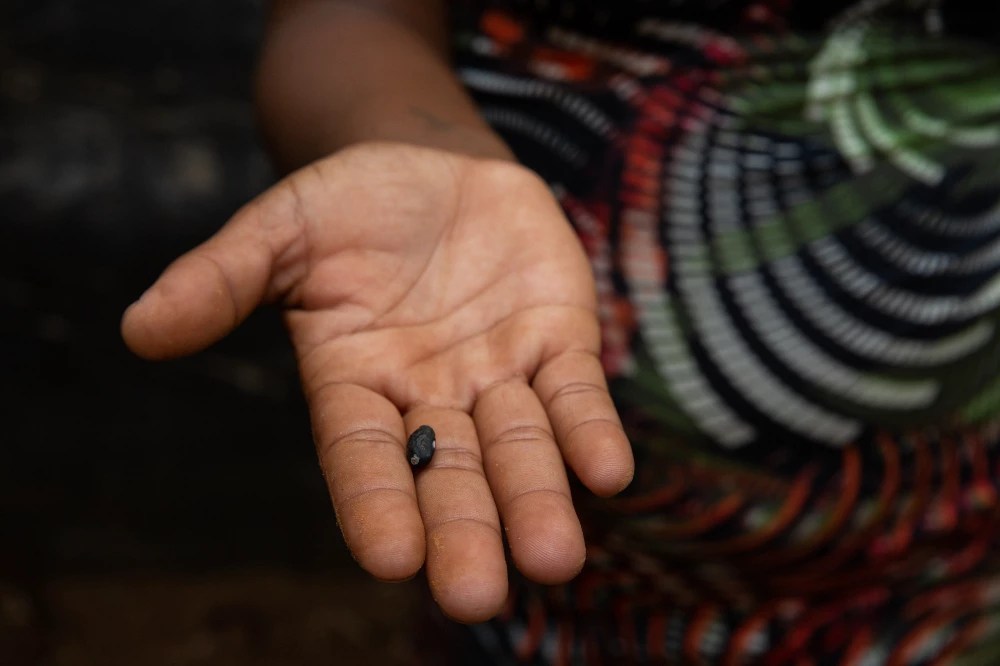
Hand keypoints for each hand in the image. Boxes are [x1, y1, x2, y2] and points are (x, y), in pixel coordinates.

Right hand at [121, 142, 633, 621]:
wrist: (433, 166)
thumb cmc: (348, 205)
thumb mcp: (280, 229)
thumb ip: (221, 279)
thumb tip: (137, 331)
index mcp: (355, 384)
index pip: (362, 457)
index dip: (375, 504)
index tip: (391, 560)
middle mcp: (430, 396)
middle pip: (447, 475)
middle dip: (464, 530)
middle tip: (477, 594)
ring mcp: (498, 372)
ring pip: (519, 448)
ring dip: (536, 499)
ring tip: (554, 558)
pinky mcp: (558, 339)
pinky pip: (576, 392)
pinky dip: (588, 430)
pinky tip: (607, 473)